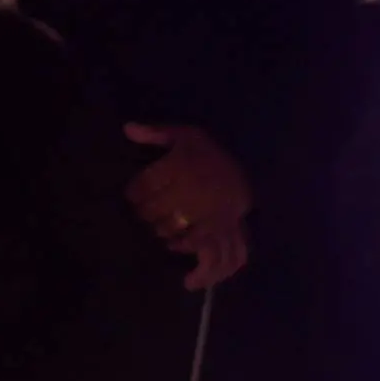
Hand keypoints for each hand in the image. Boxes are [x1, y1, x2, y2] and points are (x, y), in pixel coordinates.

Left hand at [123, 123, 253, 289]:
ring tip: (160, 232)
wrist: (252, 168)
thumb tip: (127, 128)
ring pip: (175, 232)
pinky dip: (189, 252)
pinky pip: (203, 248)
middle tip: (144, 214)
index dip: (133, 192)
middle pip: (155, 212)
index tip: (132, 194)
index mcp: (182, 167)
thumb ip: (157, 133)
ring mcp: (211, 215)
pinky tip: (178, 250)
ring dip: (163, 234)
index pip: (144, 185)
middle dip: (145, 215)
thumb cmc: (209, 155)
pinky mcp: (223, 231)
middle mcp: (195, 193)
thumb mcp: (186, 135)